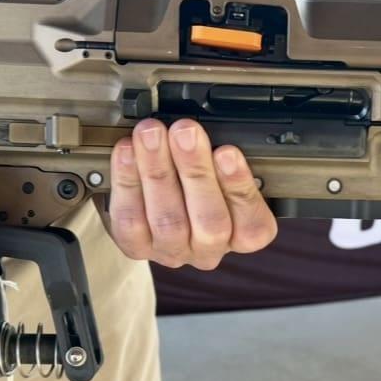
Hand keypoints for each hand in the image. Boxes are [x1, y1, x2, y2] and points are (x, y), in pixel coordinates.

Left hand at [108, 119, 277, 269]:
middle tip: (184, 132)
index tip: (227, 151)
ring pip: (168, 220)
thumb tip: (204, 131)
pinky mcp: (137, 246)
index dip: (239, 187)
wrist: (155, 198)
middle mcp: (209, 248)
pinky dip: (128, 181)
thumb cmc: (198, 180)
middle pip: (209, 222)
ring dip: (158, 171)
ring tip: (152, 135)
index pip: (253, 224)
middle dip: (195, 171)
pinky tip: (127, 152)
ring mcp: (173, 250)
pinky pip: (131, 219)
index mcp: (242, 232)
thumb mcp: (221, 166)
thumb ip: (220, 156)